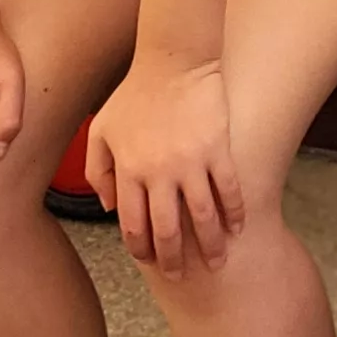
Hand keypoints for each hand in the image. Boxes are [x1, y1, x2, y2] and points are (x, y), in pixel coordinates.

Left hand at [88, 54, 245, 271]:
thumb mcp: (102, 129)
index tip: (149, 262)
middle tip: (180, 277)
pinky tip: (238, 228)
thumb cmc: (134, 93)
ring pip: (202, 218)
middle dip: (174, 260)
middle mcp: (159, 173)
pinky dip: (234, 214)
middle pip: (168, 230)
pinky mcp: (218, 150)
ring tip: (217, 262)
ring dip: (211, 246)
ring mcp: (191, 163)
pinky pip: (229, 191)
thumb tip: (110, 207)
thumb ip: (98, 169)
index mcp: (129, 170)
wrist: (172, 59)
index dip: (142, 250)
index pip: (134, 225)